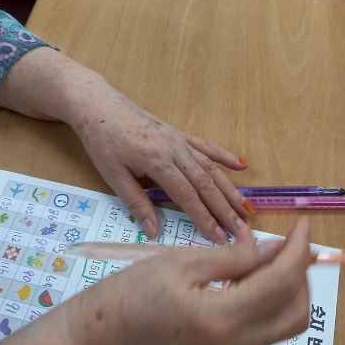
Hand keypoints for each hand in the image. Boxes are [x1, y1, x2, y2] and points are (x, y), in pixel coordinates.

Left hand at [67, 84, 251, 242]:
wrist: (98, 106)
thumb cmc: (102, 141)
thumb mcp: (113, 175)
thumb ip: (136, 203)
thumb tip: (155, 232)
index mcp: (157, 161)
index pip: (187, 195)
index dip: (205, 218)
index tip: (220, 238)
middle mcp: (174, 149)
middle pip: (205, 182)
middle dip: (225, 208)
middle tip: (242, 231)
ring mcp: (178, 139)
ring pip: (210, 166)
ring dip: (229, 188)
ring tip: (246, 208)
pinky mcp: (177, 133)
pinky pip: (205, 146)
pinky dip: (224, 156)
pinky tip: (241, 165)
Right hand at [72, 221, 312, 344]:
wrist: (99, 342)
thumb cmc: (129, 295)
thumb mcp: (179, 264)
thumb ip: (231, 258)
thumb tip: (268, 249)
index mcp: (222, 319)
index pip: (280, 284)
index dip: (298, 252)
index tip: (303, 225)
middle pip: (296, 313)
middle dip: (300, 275)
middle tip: (286, 242)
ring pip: (283, 326)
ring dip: (286, 291)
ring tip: (265, 257)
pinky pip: (260, 331)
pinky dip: (265, 303)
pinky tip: (245, 278)